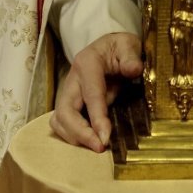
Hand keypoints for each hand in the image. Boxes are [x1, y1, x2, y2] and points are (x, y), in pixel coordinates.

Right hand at [49, 32, 142, 152]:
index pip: (90, 95)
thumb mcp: (128, 45)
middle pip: (64, 112)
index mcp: (87, 63)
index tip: (105, 138)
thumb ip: (131, 57)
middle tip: (100, 148)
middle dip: (79, 134)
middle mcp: (72, 79)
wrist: (109, 46)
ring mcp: (68, 92)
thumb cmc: (119, 47)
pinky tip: (89, 141)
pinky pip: (62, 123)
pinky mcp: (68, 102)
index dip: (96, 118)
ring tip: (96, 147)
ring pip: (59, 120)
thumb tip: (133, 70)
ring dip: (74, 137)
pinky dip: (72, 135)